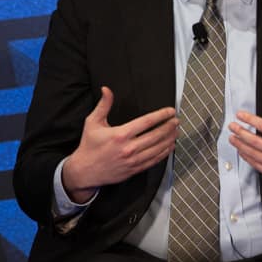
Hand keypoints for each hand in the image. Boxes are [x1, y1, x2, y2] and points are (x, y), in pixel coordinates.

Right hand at [62, 87, 178, 202]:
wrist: (84, 171)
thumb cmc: (89, 146)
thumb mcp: (92, 122)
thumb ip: (103, 105)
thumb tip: (106, 89)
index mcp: (120, 134)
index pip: (146, 122)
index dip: (161, 115)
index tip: (170, 111)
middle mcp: (129, 148)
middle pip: (156, 135)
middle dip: (169, 126)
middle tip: (176, 120)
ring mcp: (133, 160)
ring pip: (158, 148)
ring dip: (170, 139)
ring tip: (176, 131)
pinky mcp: (135, 169)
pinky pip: (154, 160)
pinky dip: (165, 152)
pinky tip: (170, 146)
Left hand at [229, 92, 261, 203]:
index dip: (251, 120)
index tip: (241, 115)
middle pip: (255, 141)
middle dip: (240, 132)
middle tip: (232, 126)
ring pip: (254, 154)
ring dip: (241, 146)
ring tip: (233, 138)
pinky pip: (258, 166)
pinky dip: (248, 159)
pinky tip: (243, 153)